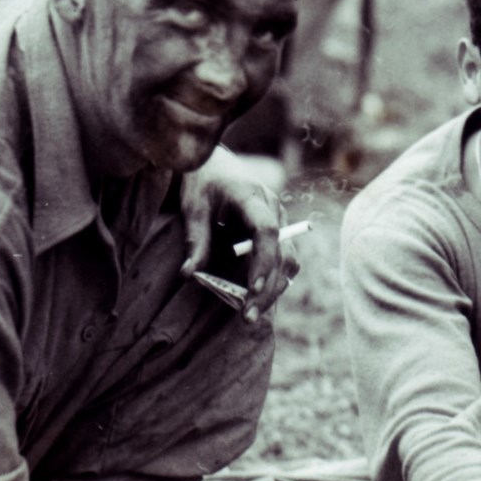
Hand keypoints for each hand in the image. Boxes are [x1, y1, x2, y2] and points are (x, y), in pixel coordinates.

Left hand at [179, 145, 296, 322]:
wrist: (215, 164)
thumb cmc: (202, 182)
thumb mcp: (193, 207)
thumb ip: (196, 240)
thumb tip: (190, 274)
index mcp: (252, 197)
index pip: (267, 232)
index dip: (263, 262)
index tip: (253, 289)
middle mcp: (274, 209)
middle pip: (283, 254)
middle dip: (268, 289)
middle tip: (248, 316)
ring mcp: (281, 221)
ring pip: (289, 261)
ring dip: (274, 290)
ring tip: (251, 314)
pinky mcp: (280, 233)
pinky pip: (284, 261)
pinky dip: (273, 281)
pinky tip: (256, 299)